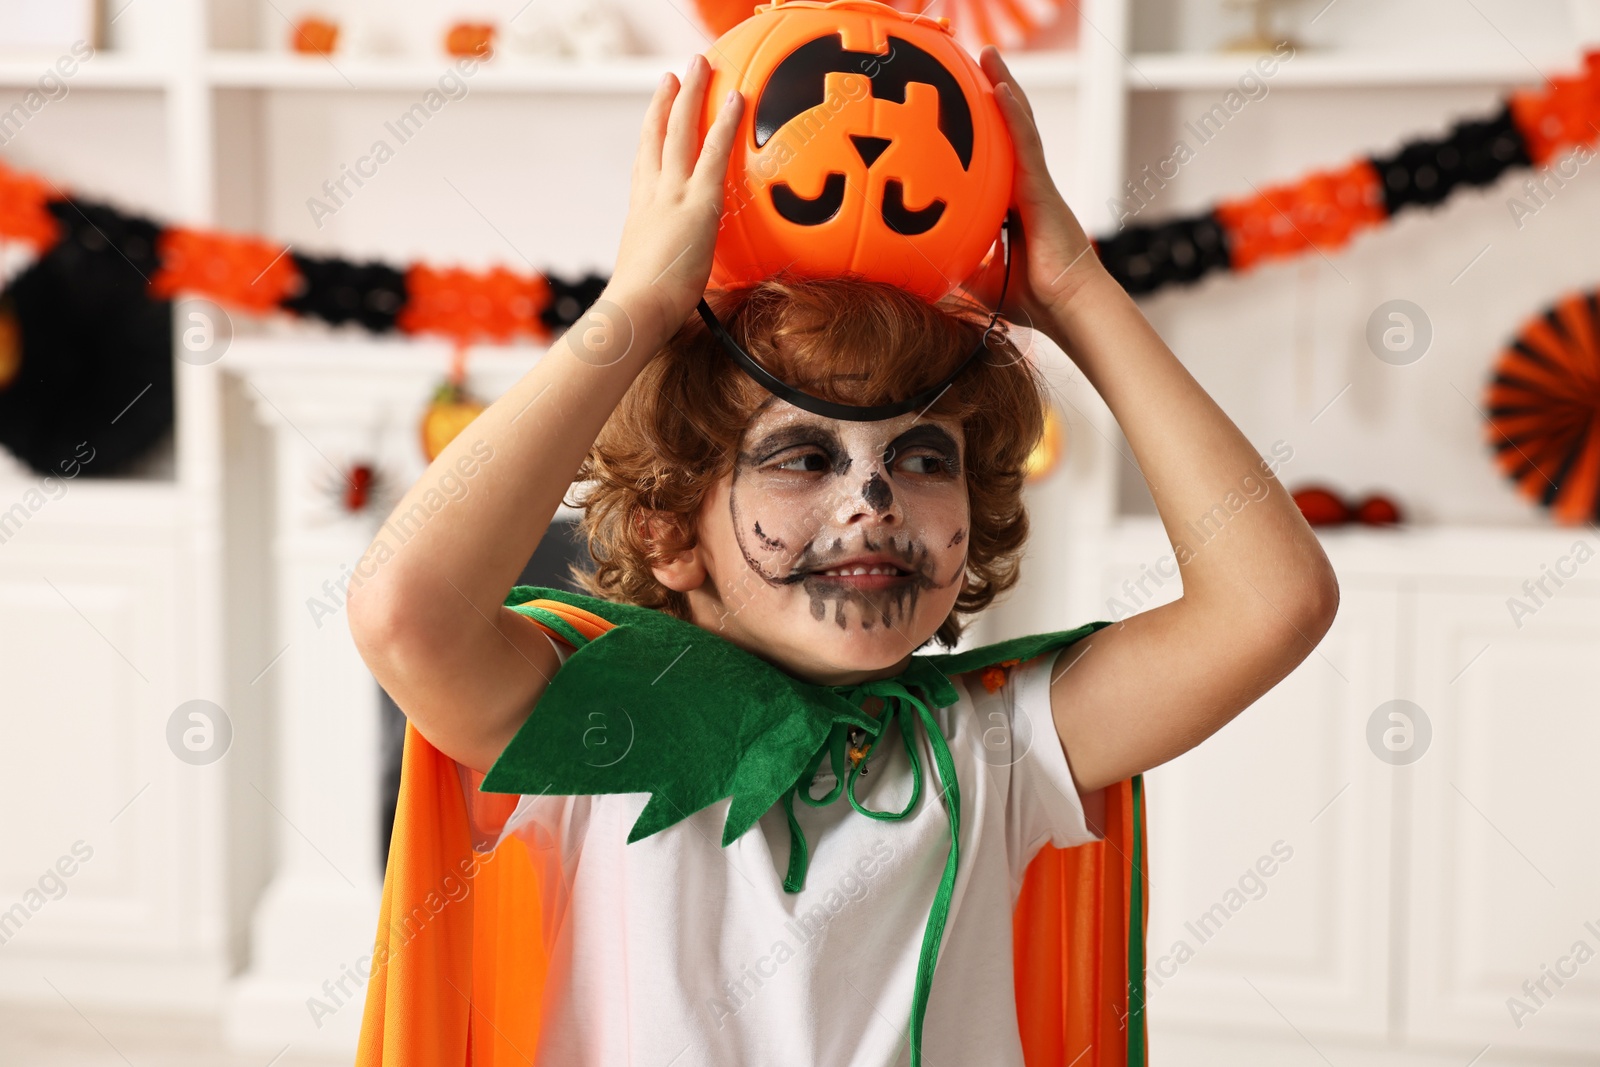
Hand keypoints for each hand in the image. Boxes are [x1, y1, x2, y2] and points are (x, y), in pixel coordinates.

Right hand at [606, 53, 742, 340]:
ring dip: (691, 95)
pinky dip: (725, 123)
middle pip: (657, 137)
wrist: (637, 309)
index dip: (649, 137)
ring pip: (680, 132)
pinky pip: (714, 153)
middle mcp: (652, 196)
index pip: (645, 166)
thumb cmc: (644, 310)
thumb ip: (670, 273)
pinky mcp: (698, 203)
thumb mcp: (654, 283)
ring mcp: (672, 195)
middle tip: (674, 75)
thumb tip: (683, 293)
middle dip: (666, 102)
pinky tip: (737, 99)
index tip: (655, 116)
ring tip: (699, 66)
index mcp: (640, 214)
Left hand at [960, 46, 1109, 339]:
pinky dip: (1013, 113)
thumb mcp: (978, 280)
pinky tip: (999, 87)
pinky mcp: (1042, 189)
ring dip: (1004, 88)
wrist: (1066, 310)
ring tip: (988, 56)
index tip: (960, 107)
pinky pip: (1026, 143)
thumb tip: (915, 268)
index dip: (981, 131)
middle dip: (993, 95)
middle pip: (1008, 132)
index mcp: (1011, 206)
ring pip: (1019, 126)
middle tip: (975, 63)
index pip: (994, 160)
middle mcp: (1025, 189)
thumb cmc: (1032, 301)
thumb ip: (954, 265)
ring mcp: (1035, 185)